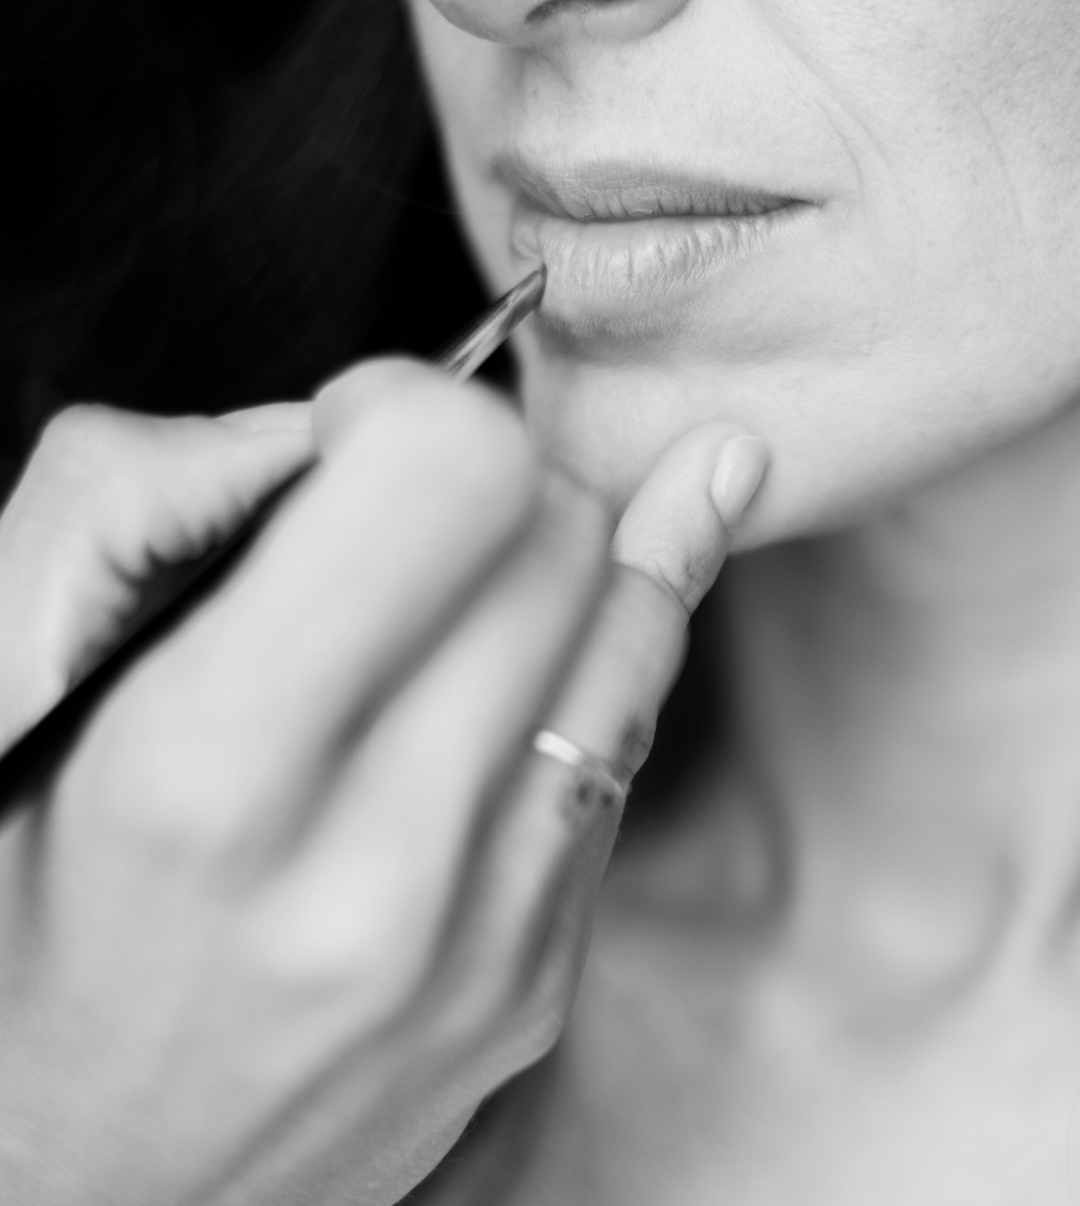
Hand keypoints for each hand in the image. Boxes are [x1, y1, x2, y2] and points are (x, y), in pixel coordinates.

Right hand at [0, 363, 764, 1205]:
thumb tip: (325, 427)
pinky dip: (600, 649)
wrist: (69, 1182)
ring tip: (471, 565)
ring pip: (628, 621)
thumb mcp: (14, 695)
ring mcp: (483, 942)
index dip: (408, 405)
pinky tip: (559, 618)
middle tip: (403, 509)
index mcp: (208, 776)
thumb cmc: (23, 919)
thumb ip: (137, 504)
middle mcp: (376, 870)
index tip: (357, 433)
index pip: (448, 473)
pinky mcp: (538, 983)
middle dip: (487, 473)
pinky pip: (629, 737)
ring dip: (558, 551)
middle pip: (555, 532)